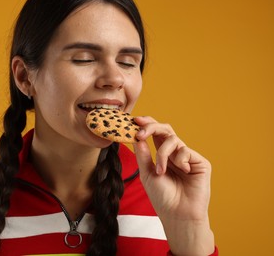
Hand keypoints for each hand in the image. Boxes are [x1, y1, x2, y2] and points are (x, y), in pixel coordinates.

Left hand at [133, 116, 214, 254]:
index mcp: (162, 154)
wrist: (177, 214)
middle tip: (141, 132)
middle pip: (165, 129)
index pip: (155, 133)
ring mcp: (188, 156)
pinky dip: (179, 160)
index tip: (134, 120)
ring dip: (162, 154)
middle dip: (152, 127)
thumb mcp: (147, 174)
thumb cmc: (162, 197)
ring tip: (161, 171)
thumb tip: (136, 136)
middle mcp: (175, 153)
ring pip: (173, 139)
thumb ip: (143, 154)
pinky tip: (182, 172)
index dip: (146, 125)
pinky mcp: (200, 162)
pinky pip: (185, 150)